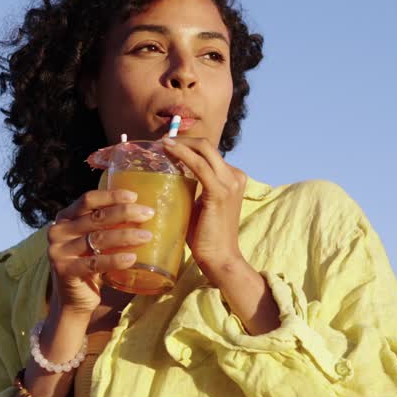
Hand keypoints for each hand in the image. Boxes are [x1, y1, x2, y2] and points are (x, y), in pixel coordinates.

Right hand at [46, 189, 155, 313]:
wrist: (74, 301)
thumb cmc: (90, 265)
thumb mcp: (93, 241)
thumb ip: (106, 226)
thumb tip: (143, 211)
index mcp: (65, 219)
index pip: (87, 200)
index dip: (111, 196)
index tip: (134, 196)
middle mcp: (58, 232)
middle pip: (96, 217)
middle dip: (125, 213)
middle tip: (148, 214)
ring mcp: (59, 252)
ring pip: (97, 238)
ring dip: (126, 235)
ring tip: (147, 236)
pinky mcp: (65, 271)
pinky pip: (94, 263)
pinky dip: (115, 260)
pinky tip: (132, 259)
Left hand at [161, 136, 249, 280]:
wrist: (220, 257)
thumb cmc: (206, 235)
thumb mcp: (200, 204)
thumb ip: (193, 187)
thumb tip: (170, 176)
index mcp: (233, 177)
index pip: (208, 152)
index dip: (187, 145)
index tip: (166, 146)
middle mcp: (235, 175)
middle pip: (206, 145)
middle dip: (182, 139)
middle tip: (161, 142)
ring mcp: (230, 182)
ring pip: (203, 149)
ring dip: (180, 143)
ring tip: (161, 144)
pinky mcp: (220, 192)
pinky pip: (199, 165)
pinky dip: (182, 154)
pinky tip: (168, 150)